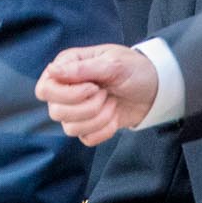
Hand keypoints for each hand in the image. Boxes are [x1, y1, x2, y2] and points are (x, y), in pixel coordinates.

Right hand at [36, 45, 158, 145]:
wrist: (156, 89)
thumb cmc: (135, 69)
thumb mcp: (113, 64)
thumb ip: (82, 69)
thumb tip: (51, 70)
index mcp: (67, 67)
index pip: (45, 89)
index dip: (66, 94)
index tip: (91, 86)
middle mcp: (67, 89)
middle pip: (55, 111)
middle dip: (86, 107)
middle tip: (105, 94)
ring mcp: (77, 110)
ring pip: (69, 128)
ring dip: (97, 118)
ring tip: (112, 103)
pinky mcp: (89, 126)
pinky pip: (85, 139)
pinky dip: (103, 130)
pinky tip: (114, 117)